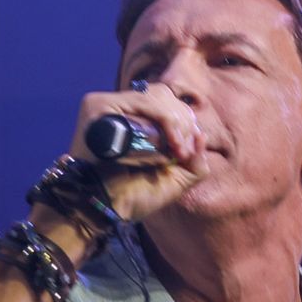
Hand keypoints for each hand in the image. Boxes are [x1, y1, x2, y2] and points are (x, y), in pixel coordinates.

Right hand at [62, 81, 208, 222]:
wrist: (108, 207)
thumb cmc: (136, 196)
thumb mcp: (176, 181)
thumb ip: (196, 162)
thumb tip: (202, 135)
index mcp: (138, 122)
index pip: (168, 102)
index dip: (184, 122)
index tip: (185, 152)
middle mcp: (123, 111)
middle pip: (164, 94)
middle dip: (183, 122)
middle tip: (181, 152)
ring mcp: (110, 107)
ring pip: (156, 97)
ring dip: (176, 123)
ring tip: (176, 151)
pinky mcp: (100, 107)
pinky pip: (143, 101)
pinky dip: (164, 119)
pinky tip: (169, 143)